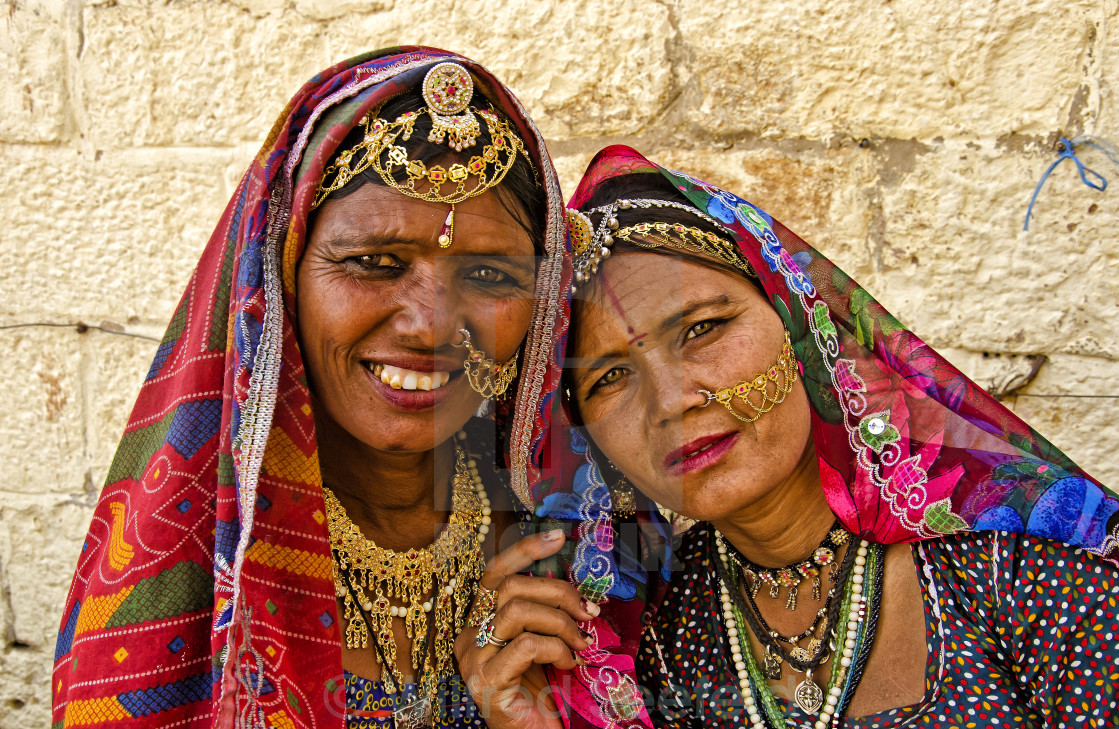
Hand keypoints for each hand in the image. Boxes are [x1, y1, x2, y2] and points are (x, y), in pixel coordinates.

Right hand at [455, 529, 599, 728]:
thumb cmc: (541, 694)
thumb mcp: (543, 645)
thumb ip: (546, 615)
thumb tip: (575, 585)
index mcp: (480, 622)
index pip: (495, 572)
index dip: (525, 550)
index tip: (558, 536)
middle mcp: (469, 636)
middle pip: (510, 587)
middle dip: (558, 592)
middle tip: (588, 612)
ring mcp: (475, 659)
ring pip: (517, 611)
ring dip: (560, 623)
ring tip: (580, 644)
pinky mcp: (488, 681)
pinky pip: (526, 645)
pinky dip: (556, 649)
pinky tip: (567, 665)